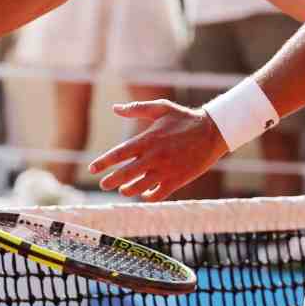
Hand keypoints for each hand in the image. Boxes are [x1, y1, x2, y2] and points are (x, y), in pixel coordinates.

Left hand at [88, 100, 228, 200]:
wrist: (212, 132)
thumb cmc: (184, 118)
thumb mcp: (161, 108)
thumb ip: (136, 108)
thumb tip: (115, 108)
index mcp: (148, 139)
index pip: (119, 154)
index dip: (103, 163)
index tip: (92, 169)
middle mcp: (154, 157)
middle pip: (124, 174)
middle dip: (110, 181)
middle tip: (103, 184)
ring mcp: (165, 170)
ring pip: (138, 188)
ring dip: (127, 190)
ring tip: (123, 189)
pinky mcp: (176, 180)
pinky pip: (157, 195)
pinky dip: (147, 196)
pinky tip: (144, 194)